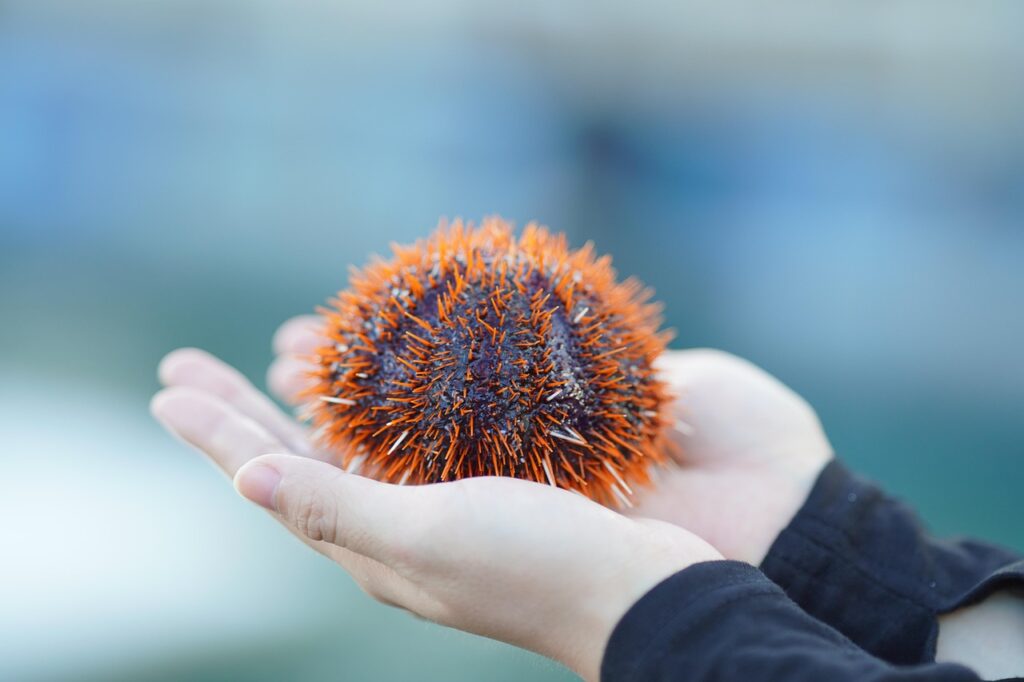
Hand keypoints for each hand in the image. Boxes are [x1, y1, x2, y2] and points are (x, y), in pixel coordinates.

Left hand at [152, 347, 721, 681]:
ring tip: (273, 360)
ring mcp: (438, 510)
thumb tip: (244, 478)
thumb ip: (337, 508)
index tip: (169, 385)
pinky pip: (409, 439)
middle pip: (294, 460)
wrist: (643, 594)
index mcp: (367, 544)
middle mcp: (392, 529)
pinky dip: (379, 404)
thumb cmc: (539, 566)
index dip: (217, 432)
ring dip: (302, 402)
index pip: (270, 478)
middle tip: (188, 365)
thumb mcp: (428, 537)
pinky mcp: (484, 489)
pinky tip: (383, 379)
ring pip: (348, 445)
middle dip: (240, 412)